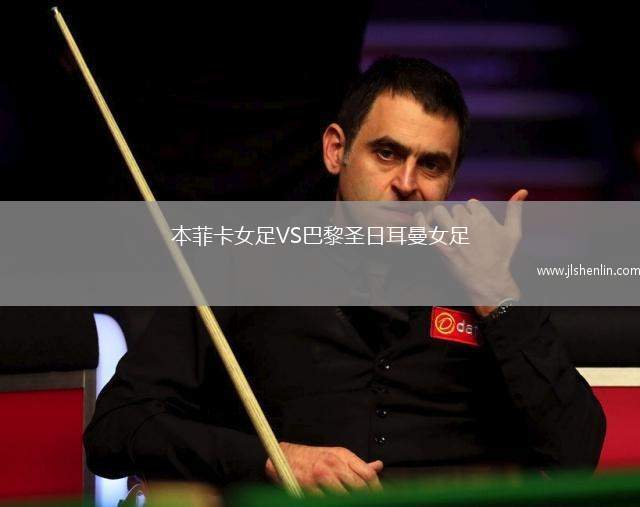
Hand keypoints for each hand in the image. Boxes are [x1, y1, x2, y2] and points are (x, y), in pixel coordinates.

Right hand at [265, 442, 382, 493]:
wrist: (288, 457)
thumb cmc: (315, 457)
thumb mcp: (338, 455)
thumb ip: (358, 464)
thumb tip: (378, 466)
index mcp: (343, 455)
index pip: (367, 474)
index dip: (376, 489)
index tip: (378, 497)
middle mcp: (333, 463)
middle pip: (359, 486)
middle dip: (364, 498)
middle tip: (365, 503)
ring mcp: (321, 475)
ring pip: (344, 496)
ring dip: (348, 501)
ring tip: (348, 502)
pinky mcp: (309, 486)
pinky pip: (326, 500)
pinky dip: (332, 502)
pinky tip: (333, 501)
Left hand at [417, 189, 527, 315]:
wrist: (489, 280)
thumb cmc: (501, 257)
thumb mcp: (513, 232)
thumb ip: (515, 210)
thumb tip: (523, 191)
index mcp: (484, 218)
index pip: (471, 202)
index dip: (471, 211)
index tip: (473, 221)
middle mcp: (469, 225)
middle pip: (455, 208)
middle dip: (457, 216)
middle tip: (461, 229)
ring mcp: (454, 236)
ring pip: (440, 212)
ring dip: (440, 216)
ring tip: (444, 224)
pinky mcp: (443, 247)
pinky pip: (426, 230)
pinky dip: (420, 221)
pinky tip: (419, 218)